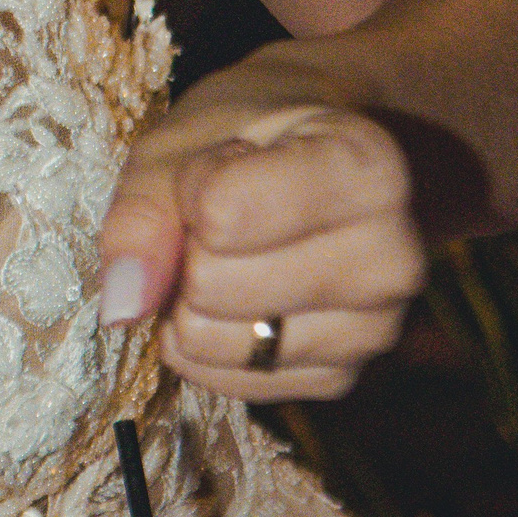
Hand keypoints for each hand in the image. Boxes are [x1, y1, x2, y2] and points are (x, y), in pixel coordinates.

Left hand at [98, 76, 424, 399]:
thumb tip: (123, 306)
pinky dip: (209, 344)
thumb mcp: (181, 139)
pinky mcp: (341, 377)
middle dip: (190, 249)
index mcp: (369, 169)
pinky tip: (242, 296)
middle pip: (212, 286)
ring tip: (240, 251)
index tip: (225, 161)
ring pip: (216, 342)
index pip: (221, 215)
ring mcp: (375, 328)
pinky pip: (228, 382)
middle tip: (227, 212)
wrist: (307, 154)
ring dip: (193, 300)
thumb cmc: (246, 134)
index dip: (192, 186)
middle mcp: (394, 257)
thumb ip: (142, 210)